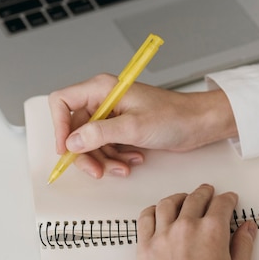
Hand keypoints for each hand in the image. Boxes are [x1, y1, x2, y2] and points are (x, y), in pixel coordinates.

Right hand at [48, 74, 237, 178]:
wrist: (198, 124)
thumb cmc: (174, 116)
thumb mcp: (133, 127)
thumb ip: (100, 134)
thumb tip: (73, 142)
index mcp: (102, 89)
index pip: (62, 102)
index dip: (60, 126)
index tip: (66, 149)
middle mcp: (103, 100)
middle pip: (75, 129)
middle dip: (85, 153)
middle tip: (96, 170)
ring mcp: (112, 116)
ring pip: (90, 143)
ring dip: (104, 159)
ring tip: (123, 167)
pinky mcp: (122, 129)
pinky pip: (106, 147)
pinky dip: (116, 159)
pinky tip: (133, 160)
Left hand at [136, 184, 257, 259]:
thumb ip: (243, 245)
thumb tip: (248, 228)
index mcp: (212, 230)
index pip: (221, 204)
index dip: (227, 199)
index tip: (229, 200)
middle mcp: (187, 226)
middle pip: (196, 198)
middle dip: (204, 192)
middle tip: (208, 192)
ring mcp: (163, 233)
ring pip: (169, 203)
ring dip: (179, 197)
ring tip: (184, 198)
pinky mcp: (145, 244)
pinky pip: (146, 217)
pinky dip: (154, 210)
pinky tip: (159, 211)